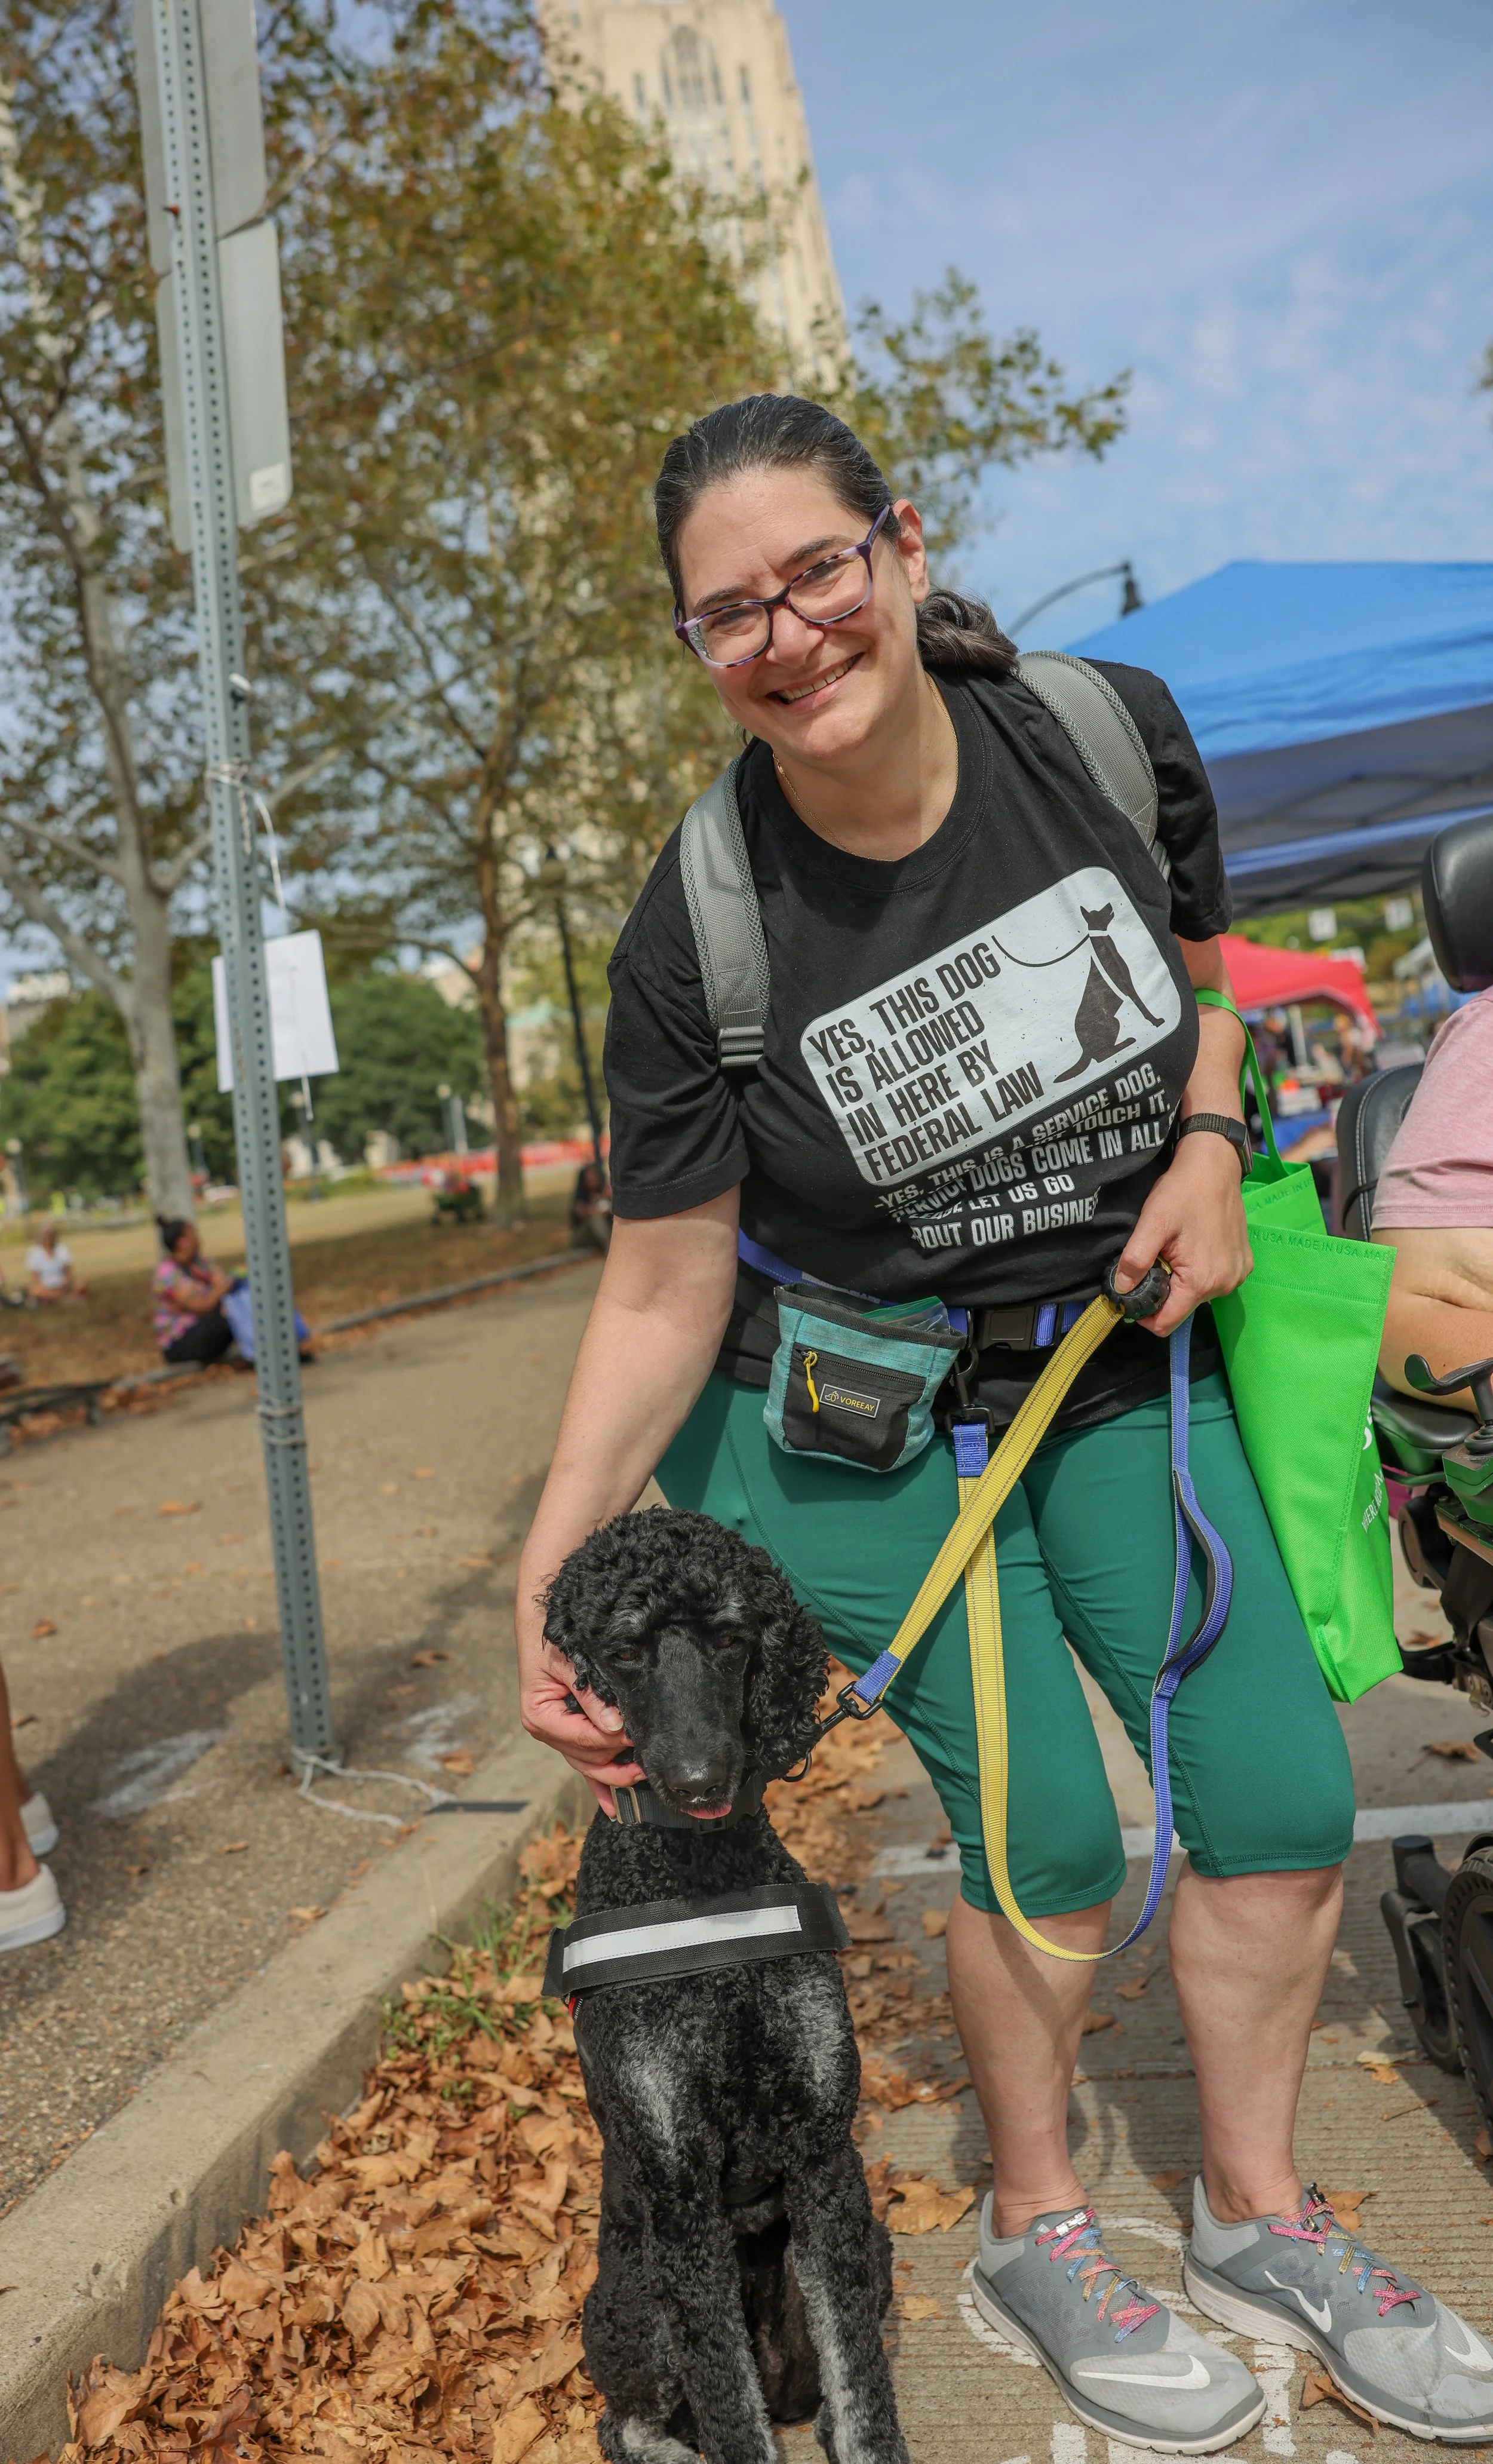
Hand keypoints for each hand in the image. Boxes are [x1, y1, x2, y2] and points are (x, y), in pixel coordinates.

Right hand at [517, 1621, 642, 1816]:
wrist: (541, 1626)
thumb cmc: (552, 1637)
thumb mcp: (568, 1660)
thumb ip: (589, 1694)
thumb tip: (614, 1726)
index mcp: (541, 1716)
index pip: (583, 1739)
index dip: (612, 1741)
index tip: (638, 1735)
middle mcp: (547, 1731)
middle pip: (587, 1760)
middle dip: (618, 1763)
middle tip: (648, 1759)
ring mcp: (557, 1736)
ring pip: (588, 1766)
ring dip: (615, 1775)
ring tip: (643, 1777)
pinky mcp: (569, 1735)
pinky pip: (585, 1764)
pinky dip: (599, 1785)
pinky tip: (614, 1806)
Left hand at [1114, 1134, 1251, 1336]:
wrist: (1215, 1167)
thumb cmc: (1183, 1192)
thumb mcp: (1152, 1224)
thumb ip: (1135, 1260)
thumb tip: (1121, 1288)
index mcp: (1201, 1281)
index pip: (1166, 1323)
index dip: (1144, 1315)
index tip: (1132, 1296)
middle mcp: (1224, 1285)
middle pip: (1181, 1309)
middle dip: (1162, 1292)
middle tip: (1155, 1260)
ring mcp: (1236, 1275)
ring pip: (1196, 1296)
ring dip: (1180, 1281)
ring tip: (1174, 1250)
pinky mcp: (1243, 1265)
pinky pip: (1213, 1281)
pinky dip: (1198, 1271)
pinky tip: (1193, 1246)